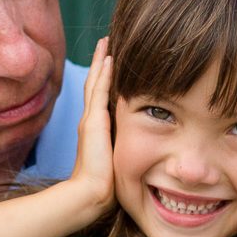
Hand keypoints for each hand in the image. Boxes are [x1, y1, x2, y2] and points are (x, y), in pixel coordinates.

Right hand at [65, 38, 117, 209]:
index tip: (111, 60)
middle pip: (95, 83)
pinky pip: (99, 91)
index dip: (104, 78)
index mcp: (96, 129)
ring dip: (101, 61)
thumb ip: (125, 149)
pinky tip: (109, 58)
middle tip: (105, 41)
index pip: (100, 96)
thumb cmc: (104, 186)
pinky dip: (104, 73)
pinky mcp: (93, 122)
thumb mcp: (118, 161)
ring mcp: (90, 120)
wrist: (90, 194)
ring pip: (95, 82)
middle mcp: (90, 120)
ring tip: (105, 42)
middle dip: (100, 63)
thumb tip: (146, 149)